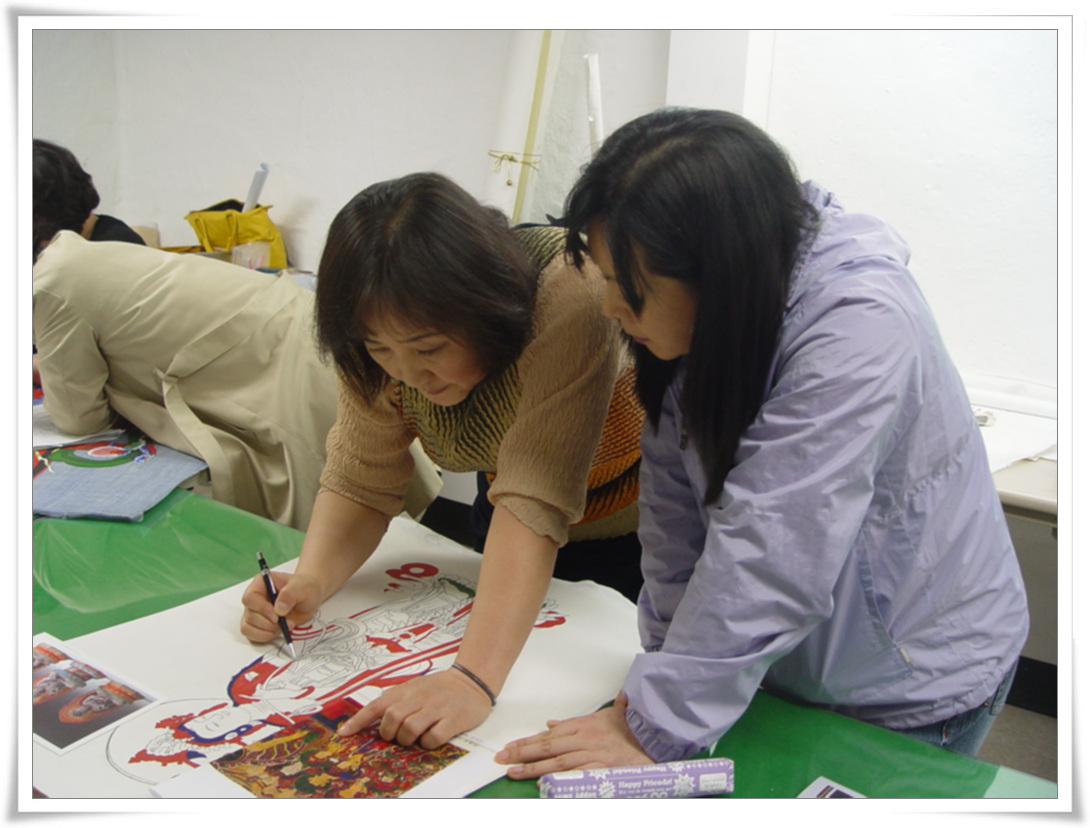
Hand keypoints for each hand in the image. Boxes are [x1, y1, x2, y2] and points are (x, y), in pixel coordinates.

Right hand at [239, 570, 322, 643]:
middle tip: (285, 622)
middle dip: (268, 623)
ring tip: (283, 626)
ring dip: (267, 631)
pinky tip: (277, 631)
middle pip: (250, 615)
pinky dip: (264, 636)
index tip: (277, 616)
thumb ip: (290, 594)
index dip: (261, 609)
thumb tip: (279, 609)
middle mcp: (254, 598)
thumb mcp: (301, 588)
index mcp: (261, 583)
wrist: (308, 598)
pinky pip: (250, 635)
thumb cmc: (303, 588)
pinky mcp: (256, 624)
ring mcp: (253, 612)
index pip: (250, 598)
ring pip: (248, 627)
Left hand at [337, 668, 493, 749]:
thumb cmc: (438, 688)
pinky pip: (432, 737)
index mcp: (406, 690)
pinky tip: (431, 738)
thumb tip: (370, 719)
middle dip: (389, 733)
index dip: (358, 720)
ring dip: (407, 739)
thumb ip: (394, 700)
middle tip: (396, 735)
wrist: (471, 681)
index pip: (377, 705)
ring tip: (414, 737)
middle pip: (392, 718)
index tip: (344, 733)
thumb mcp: (413, 687)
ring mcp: (436, 708)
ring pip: (410, 729)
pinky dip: (427, 743)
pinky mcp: (452, 719)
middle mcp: (419, 698)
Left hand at [496, 692, 652, 778]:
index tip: (510, 747)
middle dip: (522, 752)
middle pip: (547, 746)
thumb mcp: (604, 717)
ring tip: (513, 771)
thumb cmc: (630, 730)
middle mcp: (584, 738)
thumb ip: (575, 721)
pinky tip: (543, 782)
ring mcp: (592, 753)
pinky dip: (559, 777)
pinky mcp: (601, 768)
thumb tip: (552, 723)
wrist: (654, 738)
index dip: (527, 741)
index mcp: (583, 725)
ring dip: (533, 767)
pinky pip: (575, 774)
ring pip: (556, 761)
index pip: (548, 734)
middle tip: (502, 758)